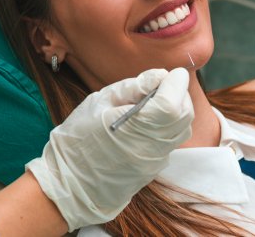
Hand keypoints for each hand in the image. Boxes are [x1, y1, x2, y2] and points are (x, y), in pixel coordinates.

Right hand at [25, 68, 192, 230]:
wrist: (70, 181)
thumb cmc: (78, 137)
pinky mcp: (154, 168)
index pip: (171, 103)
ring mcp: (155, 161)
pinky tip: (147, 121)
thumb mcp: (99, 102)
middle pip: (184, 115)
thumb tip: (160, 75)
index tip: (171, 73)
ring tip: (154, 101)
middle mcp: (150, 147)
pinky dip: (168, 125)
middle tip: (162, 84)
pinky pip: (171, 141)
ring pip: (182, 129)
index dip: (176, 84)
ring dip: (176, 110)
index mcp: (133, 128)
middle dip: (179, 94)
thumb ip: (132, 87)